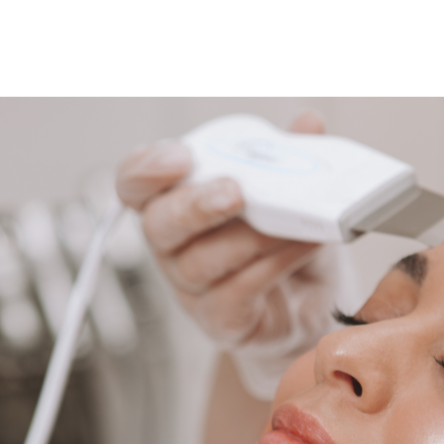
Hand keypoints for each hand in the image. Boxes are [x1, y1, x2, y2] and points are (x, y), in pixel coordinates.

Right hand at [116, 112, 342, 395]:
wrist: (308, 302)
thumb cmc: (282, 242)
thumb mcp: (286, 192)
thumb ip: (290, 157)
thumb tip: (308, 123)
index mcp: (174, 202)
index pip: (135, 183)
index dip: (147, 170)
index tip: (181, 157)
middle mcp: (173, 247)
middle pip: (159, 226)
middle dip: (196, 206)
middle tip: (235, 192)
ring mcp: (192, 288)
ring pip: (202, 262)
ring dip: (250, 237)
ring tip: (293, 221)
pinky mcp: (222, 320)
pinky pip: (237, 293)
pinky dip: (273, 265)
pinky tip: (302, 246)